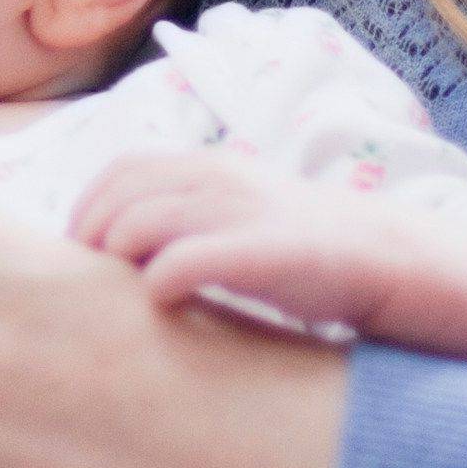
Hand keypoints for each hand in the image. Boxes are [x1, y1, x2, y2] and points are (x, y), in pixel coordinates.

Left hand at [68, 148, 402, 342]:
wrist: (383, 257)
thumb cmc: (300, 246)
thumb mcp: (240, 208)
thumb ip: (190, 212)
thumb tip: (123, 245)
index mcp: (210, 166)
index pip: (122, 170)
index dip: (90, 207)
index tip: (82, 250)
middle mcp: (219, 179)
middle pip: (121, 196)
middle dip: (94, 237)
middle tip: (92, 280)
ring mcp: (240, 212)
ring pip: (141, 222)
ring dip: (117, 259)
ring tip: (121, 292)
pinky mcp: (261, 252)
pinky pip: (185, 260)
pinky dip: (159, 280)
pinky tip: (164, 301)